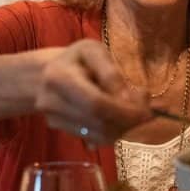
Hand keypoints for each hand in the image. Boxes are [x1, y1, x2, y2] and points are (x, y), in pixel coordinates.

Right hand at [32, 40, 150, 142]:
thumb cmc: (76, 59)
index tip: (146, 111)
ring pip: (98, 136)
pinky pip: (94, 139)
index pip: (96, 104)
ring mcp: (54, 120)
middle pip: (99, 124)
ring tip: (132, 112)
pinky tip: (117, 117)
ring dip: (122, 128)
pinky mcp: (61, 130)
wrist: (44, 74)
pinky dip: (112, 132)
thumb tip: (128, 99)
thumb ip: (110, 72)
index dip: (124, 111)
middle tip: (145, 112)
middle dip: (128, 121)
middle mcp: (52, 102)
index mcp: (60, 77)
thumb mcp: (93, 51)